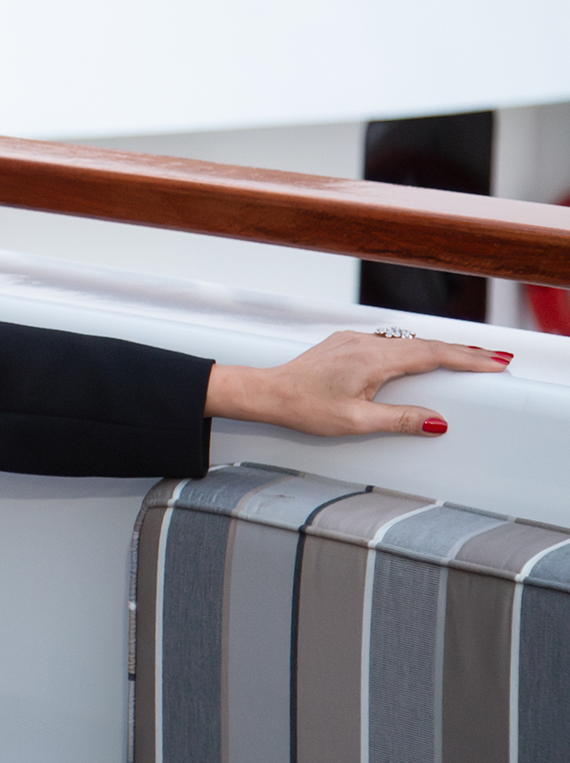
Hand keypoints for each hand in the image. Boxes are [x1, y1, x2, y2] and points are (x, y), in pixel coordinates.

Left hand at [205, 330, 510, 438]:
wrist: (267, 391)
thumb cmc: (304, 407)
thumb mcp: (356, 421)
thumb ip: (399, 419)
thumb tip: (438, 422)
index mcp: (374, 359)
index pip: (432, 355)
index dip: (468, 358)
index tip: (496, 362)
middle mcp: (366, 343)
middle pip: (425, 344)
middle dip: (462, 352)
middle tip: (495, 358)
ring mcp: (354, 340)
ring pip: (407, 341)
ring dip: (438, 349)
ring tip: (467, 357)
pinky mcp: (345, 344)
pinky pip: (389, 342)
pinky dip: (413, 349)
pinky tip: (420, 357)